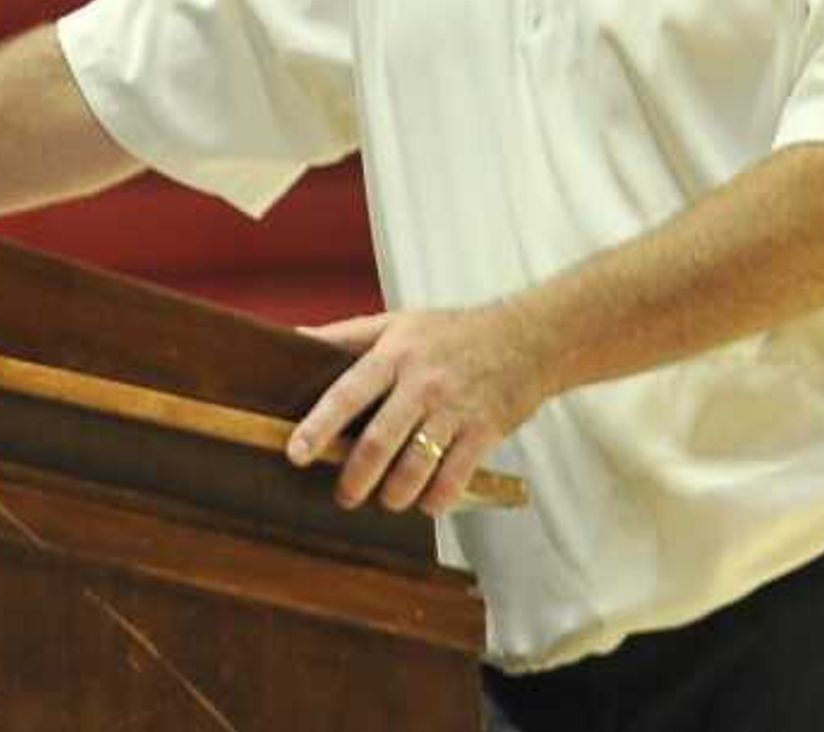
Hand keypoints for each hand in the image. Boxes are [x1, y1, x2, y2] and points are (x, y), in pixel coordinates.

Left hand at [289, 304, 548, 515]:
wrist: (530, 337)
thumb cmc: (455, 332)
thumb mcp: (399, 322)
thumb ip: (347, 335)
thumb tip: (293, 338)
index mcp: (396, 354)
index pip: (348, 393)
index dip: (319, 427)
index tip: (296, 454)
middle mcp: (423, 382)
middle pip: (378, 442)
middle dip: (354, 479)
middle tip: (344, 496)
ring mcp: (455, 408)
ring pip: (414, 468)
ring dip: (393, 495)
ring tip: (385, 499)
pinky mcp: (484, 432)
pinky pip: (453, 480)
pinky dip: (434, 500)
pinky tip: (426, 501)